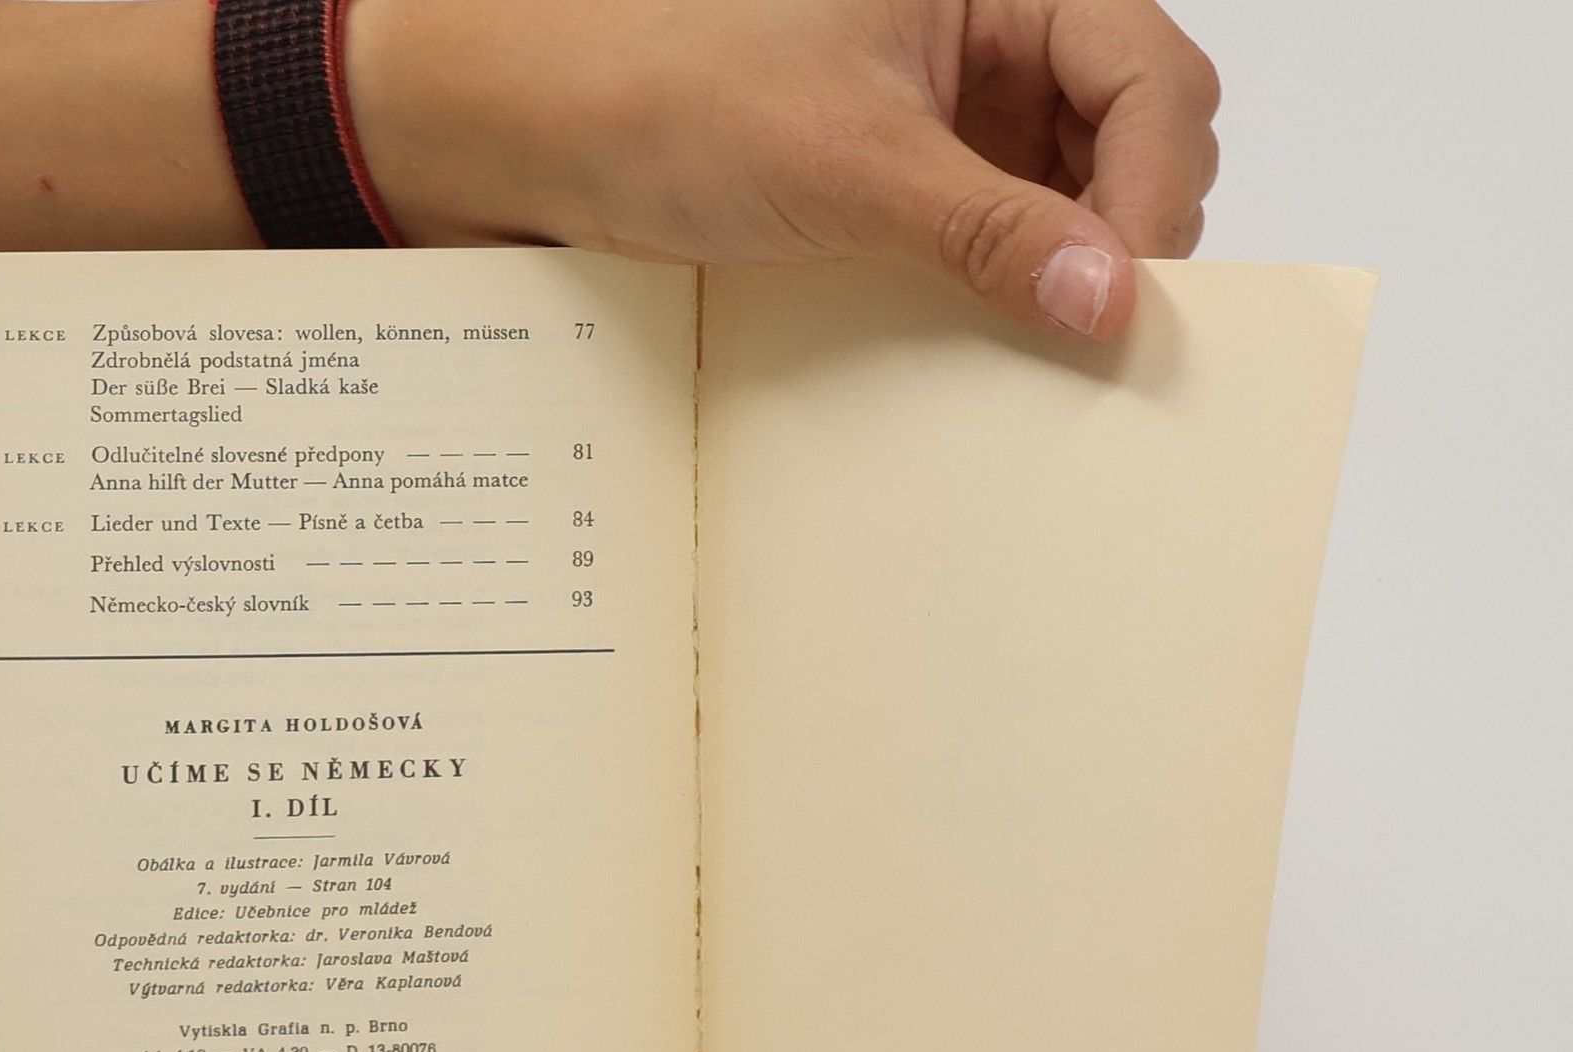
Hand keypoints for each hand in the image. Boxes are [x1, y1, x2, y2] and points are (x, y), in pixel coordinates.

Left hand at [347, 0, 1219, 339]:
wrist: (558, 140)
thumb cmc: (678, 100)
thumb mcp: (850, 165)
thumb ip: (987, 228)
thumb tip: (1108, 296)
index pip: (1146, 73)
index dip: (1156, 183)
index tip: (1127, 291)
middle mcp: (993, 39)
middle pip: (1133, 134)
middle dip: (1128, 229)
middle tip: (1093, 331)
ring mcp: (960, 117)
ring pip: (1078, 195)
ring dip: (1074, 272)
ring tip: (1046, 348)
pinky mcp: (918, 185)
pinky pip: (1005, 239)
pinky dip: (1014, 292)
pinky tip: (998, 341)